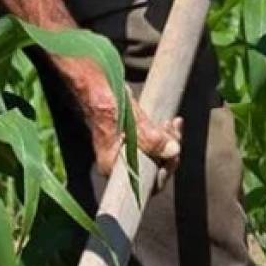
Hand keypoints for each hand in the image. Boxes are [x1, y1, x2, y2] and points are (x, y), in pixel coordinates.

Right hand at [66, 63, 181, 175]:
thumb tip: (172, 151)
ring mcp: (125, 151)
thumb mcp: (128, 117)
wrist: (91, 79)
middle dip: (170, 151)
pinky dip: (163, 135)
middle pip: (154, 170)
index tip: (174, 151)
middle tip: (173, 128)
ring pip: (156, 156)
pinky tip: (168, 123)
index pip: (146, 186)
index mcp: (112, 165)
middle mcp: (118, 163)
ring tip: (171, 123)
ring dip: (168, 141)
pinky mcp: (130, 140)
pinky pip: (152, 145)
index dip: (165, 171)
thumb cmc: (103, 97)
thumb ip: (147, 135)